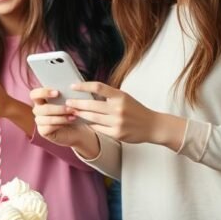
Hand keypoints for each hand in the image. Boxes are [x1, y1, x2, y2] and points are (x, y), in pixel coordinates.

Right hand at [30, 87, 99, 155]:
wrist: (82, 128)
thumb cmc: (75, 111)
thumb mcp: (71, 101)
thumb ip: (65, 94)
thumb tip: (68, 86)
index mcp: (41, 100)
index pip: (34, 94)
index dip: (42, 92)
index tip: (57, 93)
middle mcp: (38, 111)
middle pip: (40, 109)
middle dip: (57, 108)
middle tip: (71, 109)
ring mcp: (40, 122)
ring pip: (44, 119)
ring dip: (60, 117)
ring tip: (73, 116)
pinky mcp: (43, 132)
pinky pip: (47, 128)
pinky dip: (59, 124)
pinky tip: (69, 122)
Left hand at [66, 82, 186, 150]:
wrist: (153, 126)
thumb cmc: (136, 110)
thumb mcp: (124, 98)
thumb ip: (109, 96)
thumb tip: (87, 93)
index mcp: (120, 96)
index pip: (98, 87)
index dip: (83, 86)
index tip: (73, 86)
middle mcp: (118, 108)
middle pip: (91, 105)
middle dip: (76, 104)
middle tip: (67, 102)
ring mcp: (117, 122)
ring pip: (92, 118)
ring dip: (80, 115)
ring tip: (72, 112)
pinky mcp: (117, 134)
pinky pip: (98, 128)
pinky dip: (90, 125)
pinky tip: (84, 122)